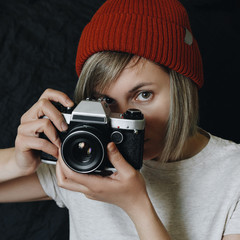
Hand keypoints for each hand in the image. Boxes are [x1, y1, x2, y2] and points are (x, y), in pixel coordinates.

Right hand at [14, 89, 73, 175]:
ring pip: (43, 123)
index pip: (47, 94)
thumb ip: (59, 124)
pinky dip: (51, 148)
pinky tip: (55, 153)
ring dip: (56, 136)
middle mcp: (28, 117)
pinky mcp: (21, 141)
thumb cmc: (41, 145)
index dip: (60, 96)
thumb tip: (76, 120)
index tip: (71, 105)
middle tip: (65, 129)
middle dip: (59, 116)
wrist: (26, 162)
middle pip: (43, 104)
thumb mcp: (52, 132)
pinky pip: (40, 142)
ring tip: (60, 144)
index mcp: (37, 112)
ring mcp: (23, 129)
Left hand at [56, 143, 170, 239]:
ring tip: (67, 156)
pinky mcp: (92, 192)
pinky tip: (79, 164)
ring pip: (69, 183)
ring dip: (64, 171)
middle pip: (63, 182)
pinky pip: (77, 183)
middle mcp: (90, 190)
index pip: (70, 175)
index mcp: (96, 185)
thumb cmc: (133, 191)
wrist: (136, 204)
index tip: (62, 151)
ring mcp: (90, 192)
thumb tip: (109, 144)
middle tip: (61, 154)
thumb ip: (117, 157)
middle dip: (58, 167)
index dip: (62, 163)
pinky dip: (72, 174)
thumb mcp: (128, 171)